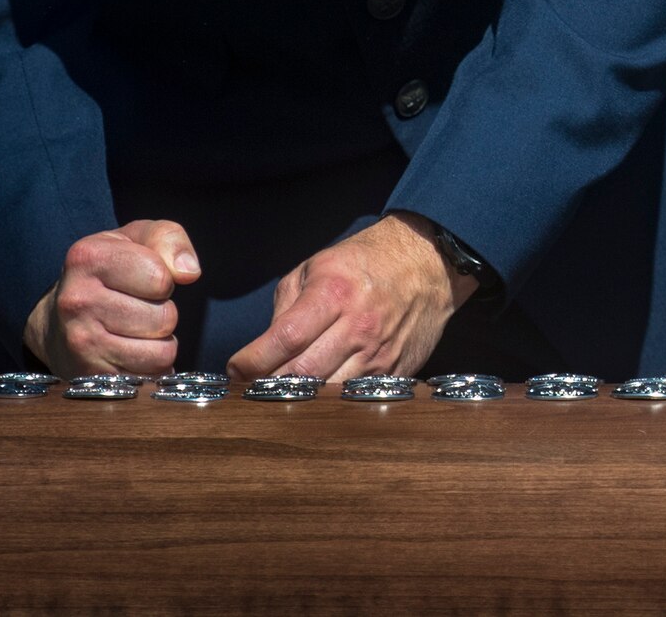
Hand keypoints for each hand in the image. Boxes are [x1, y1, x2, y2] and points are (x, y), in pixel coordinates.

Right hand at [23, 219, 199, 376]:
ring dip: (160, 343)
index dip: (165, 280)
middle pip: (165, 318)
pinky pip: (149, 377)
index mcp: (88, 258)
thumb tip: (189, 271)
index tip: (145, 280)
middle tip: (140, 308)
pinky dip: (149, 368)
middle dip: (163, 313)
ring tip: (136, 330)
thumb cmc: (109, 273)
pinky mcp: (89, 376)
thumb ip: (169, 238)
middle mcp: (77, 301)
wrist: (56, 322)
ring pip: (161, 352)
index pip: (161, 278)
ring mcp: (80, 343)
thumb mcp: (137, 239)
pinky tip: (130, 352)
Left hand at [226, 211, 475, 383]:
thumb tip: (263, 349)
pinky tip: (318, 398)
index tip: (236, 370)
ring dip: (300, 401)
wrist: (430, 262)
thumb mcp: (317, 266)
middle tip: (251, 390)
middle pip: (303, 375)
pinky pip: (356, 399)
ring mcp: (380, 354)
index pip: (284, 339)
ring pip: (328, 396)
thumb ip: (286, 306)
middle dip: (269, 387)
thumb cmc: (368, 262)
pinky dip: (332, 403)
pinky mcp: (396, 372)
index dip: (252, 362)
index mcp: (334, 294)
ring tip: (282, 398)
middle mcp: (358, 327)